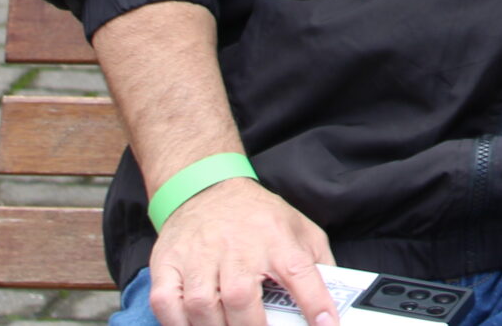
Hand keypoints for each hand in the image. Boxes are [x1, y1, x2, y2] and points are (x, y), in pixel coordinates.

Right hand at [148, 176, 336, 325]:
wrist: (208, 189)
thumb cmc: (258, 218)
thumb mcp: (298, 229)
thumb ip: (318, 263)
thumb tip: (335, 298)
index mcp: (276, 239)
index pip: (299, 272)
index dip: (314, 302)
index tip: (325, 324)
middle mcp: (237, 247)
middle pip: (240, 297)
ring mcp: (199, 255)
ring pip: (201, 304)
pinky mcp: (168, 263)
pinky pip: (166, 302)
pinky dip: (177, 324)